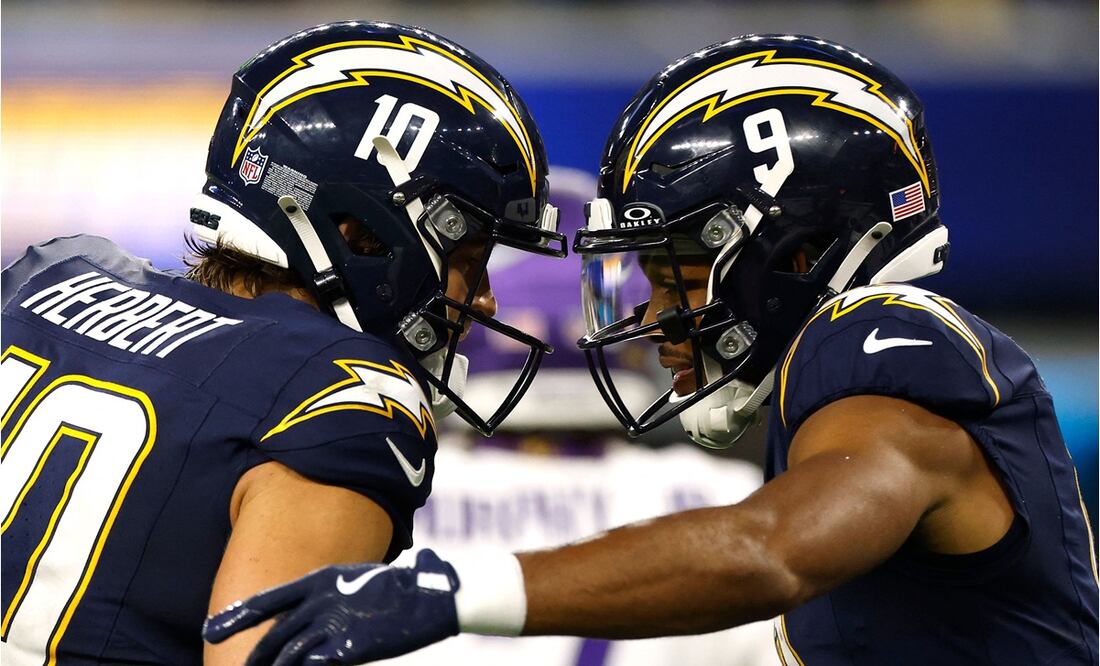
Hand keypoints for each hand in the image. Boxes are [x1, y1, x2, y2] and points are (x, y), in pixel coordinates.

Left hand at [203, 550, 460, 664]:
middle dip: (254, 658)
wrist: (432, 595)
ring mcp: (336, 623)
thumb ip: (328, 599)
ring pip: (289, 654)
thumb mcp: (355, 584)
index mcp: (321, 580)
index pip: (267, 599)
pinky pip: (315, 664)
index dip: (236, 615)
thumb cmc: (398, 589)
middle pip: (274, 635)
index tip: (210, 629)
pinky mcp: (350, 645)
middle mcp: (322, 599)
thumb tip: (305, 617)